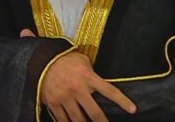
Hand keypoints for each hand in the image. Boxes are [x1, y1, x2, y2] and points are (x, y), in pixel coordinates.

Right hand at [20, 29, 135, 121]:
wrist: (41, 59)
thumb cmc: (63, 58)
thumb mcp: (81, 59)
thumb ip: (91, 70)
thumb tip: (99, 80)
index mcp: (88, 76)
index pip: (110, 90)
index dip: (123, 101)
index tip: (133, 110)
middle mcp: (78, 89)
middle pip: (95, 113)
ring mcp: (65, 98)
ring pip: (79, 120)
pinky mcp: (54, 103)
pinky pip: (63, 120)